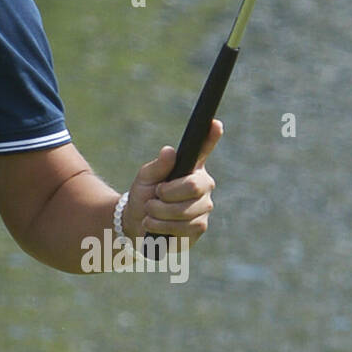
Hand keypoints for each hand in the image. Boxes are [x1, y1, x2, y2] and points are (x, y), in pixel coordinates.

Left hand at [125, 119, 222, 246]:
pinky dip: (163, 226)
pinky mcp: (199, 227)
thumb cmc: (143, 194)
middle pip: (193, 187)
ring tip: (150, 211)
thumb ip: (157, 166)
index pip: (203, 149)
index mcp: (191, 167)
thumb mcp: (145, 178)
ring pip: (186, 210)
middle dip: (167, 194)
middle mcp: (203, 185)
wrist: (136, 222)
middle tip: (154, 196)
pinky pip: (186, 227)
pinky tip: (154, 224)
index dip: (211, 137)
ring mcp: (203, 207)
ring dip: (160, 212)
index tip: (215, 123)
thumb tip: (169, 151)